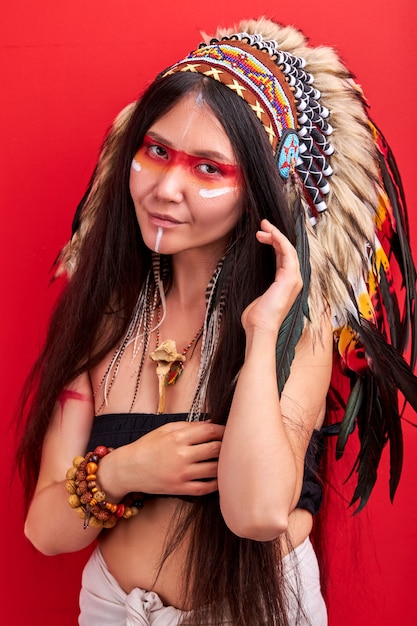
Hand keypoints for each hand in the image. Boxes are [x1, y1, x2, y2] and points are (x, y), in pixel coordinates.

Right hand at [113, 421, 224, 497]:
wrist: (128, 469)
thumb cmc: (146, 446)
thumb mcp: (165, 429)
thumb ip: (190, 426)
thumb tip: (211, 423)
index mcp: (178, 437)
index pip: (210, 432)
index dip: (223, 430)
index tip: (228, 430)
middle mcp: (182, 455)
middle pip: (216, 449)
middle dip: (226, 445)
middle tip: (232, 444)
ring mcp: (182, 474)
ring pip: (214, 469)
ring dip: (224, 463)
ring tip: (228, 460)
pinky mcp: (180, 489)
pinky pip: (206, 487)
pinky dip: (217, 483)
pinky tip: (219, 477)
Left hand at [241, 219, 301, 334]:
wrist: (260, 328)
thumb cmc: (256, 318)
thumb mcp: (257, 297)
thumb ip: (260, 289)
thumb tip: (252, 284)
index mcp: (286, 284)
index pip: (283, 257)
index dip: (274, 243)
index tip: (261, 234)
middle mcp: (294, 280)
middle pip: (287, 250)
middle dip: (275, 235)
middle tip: (262, 225)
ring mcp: (294, 278)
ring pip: (288, 249)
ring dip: (276, 235)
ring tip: (263, 226)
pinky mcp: (290, 277)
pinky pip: (287, 252)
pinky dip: (279, 240)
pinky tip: (269, 234)